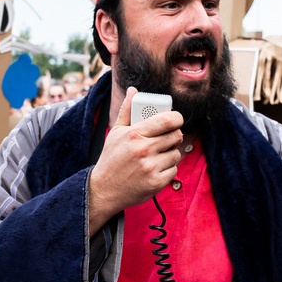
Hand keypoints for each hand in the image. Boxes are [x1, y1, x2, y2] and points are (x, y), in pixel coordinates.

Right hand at [87, 87, 183, 236]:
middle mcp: (144, 150)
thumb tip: (133, 91)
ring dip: (171, 153)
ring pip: (176, 154)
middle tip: (168, 138)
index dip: (177, 118)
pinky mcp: (156, 183)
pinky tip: (155, 169)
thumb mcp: (116, 132)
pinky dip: (167, 169)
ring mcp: (151, 167)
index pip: (167, 120)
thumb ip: (127, 110)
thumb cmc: (111, 159)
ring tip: (158, 155)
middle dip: (174, 136)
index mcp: (134, 134)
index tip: (176, 120)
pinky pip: (174, 170)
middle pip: (176, 136)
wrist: (104, 190)